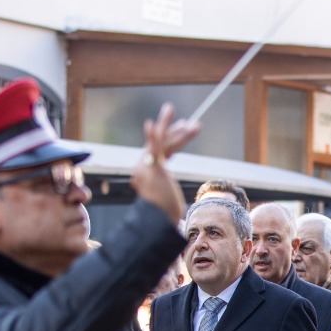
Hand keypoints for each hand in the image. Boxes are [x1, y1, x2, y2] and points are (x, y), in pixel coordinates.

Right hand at [133, 103, 200, 225]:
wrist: (158, 220)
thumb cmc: (164, 215)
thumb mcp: (167, 199)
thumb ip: (167, 194)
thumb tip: (175, 206)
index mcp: (147, 172)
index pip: (161, 151)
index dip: (174, 140)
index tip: (183, 129)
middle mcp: (143, 167)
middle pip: (162, 143)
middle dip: (175, 131)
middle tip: (187, 122)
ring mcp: (147, 166)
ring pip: (161, 141)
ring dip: (171, 127)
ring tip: (173, 110)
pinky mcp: (154, 168)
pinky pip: (154, 148)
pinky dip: (154, 136)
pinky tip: (152, 124)